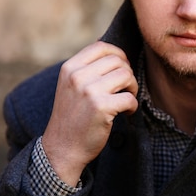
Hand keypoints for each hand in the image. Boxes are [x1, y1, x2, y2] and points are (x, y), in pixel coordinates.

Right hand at [42, 41, 137, 185]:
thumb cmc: (72, 117)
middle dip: (127, 75)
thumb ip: (87, 68)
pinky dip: (132, 107)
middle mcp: (77, 76)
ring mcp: (89, 91)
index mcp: (69, 68)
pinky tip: (124, 114)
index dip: (118, 55)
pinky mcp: (101, 107)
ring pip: (126, 76)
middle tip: (124, 90)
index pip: (102, 47)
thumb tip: (112, 50)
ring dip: (132, 89)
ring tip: (124, 101)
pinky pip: (130, 98)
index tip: (121, 69)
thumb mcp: (71, 86)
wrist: (62, 148)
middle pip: (118, 61)